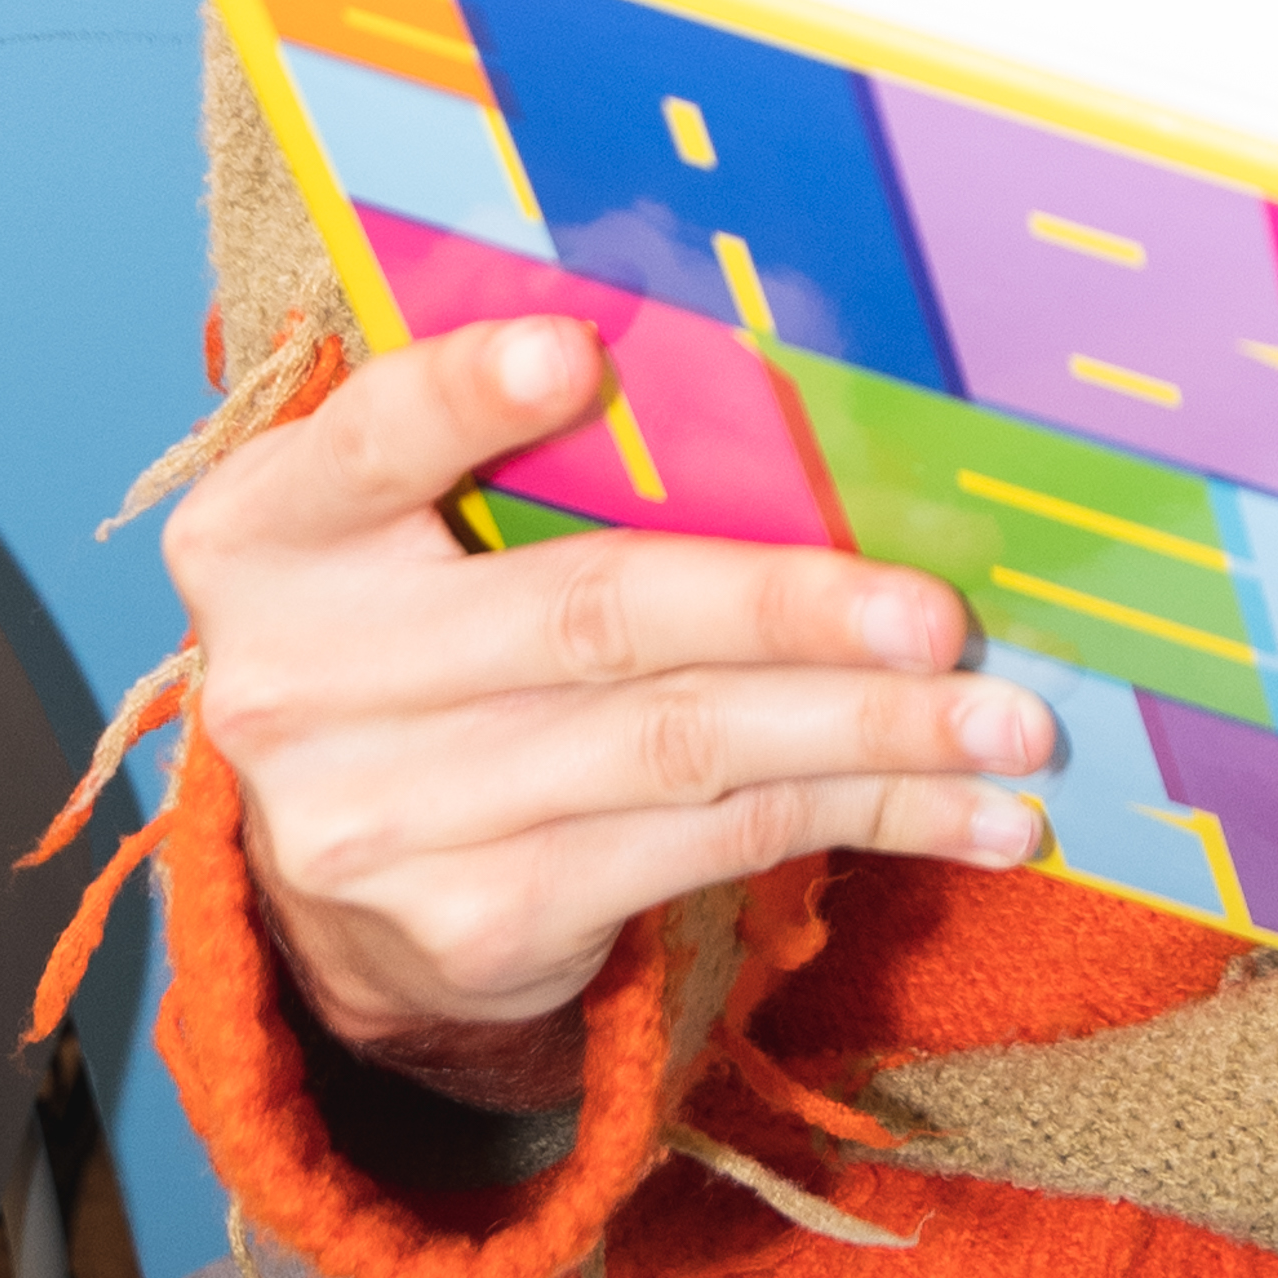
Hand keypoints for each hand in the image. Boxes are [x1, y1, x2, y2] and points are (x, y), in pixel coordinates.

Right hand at [166, 315, 1061, 1066]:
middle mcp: (301, 681)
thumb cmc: (417, 630)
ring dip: (871, 734)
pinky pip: (709, 848)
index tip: (581, 354)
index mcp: (268, 536)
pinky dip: (859, 819)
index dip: (468, 398)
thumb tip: (768, 384)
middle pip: (588, 616)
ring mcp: (385, 818)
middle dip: (788, 608)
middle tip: (939, 613)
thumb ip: (512, 454)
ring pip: (681, 747)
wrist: (327, 878)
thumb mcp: (405, 526)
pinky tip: (968, 816)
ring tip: (1009, 724)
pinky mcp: (480, 922)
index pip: (368, 442)